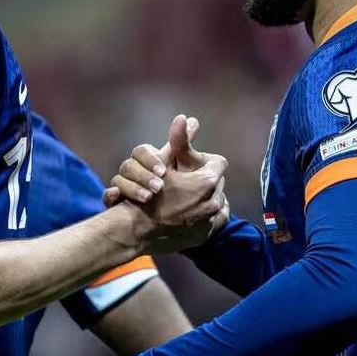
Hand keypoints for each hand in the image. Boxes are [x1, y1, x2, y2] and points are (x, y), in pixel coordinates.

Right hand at [109, 115, 229, 251]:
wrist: (137, 231)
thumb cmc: (147, 193)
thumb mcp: (162, 163)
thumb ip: (179, 141)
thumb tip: (190, 118)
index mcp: (207, 182)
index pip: (218, 163)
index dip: (205, 162)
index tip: (192, 166)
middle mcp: (214, 202)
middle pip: (217, 183)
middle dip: (205, 180)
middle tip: (189, 181)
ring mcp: (210, 222)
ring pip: (217, 201)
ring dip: (207, 197)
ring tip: (190, 197)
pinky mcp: (205, 236)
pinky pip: (215, 220)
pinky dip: (207, 215)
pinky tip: (193, 212)